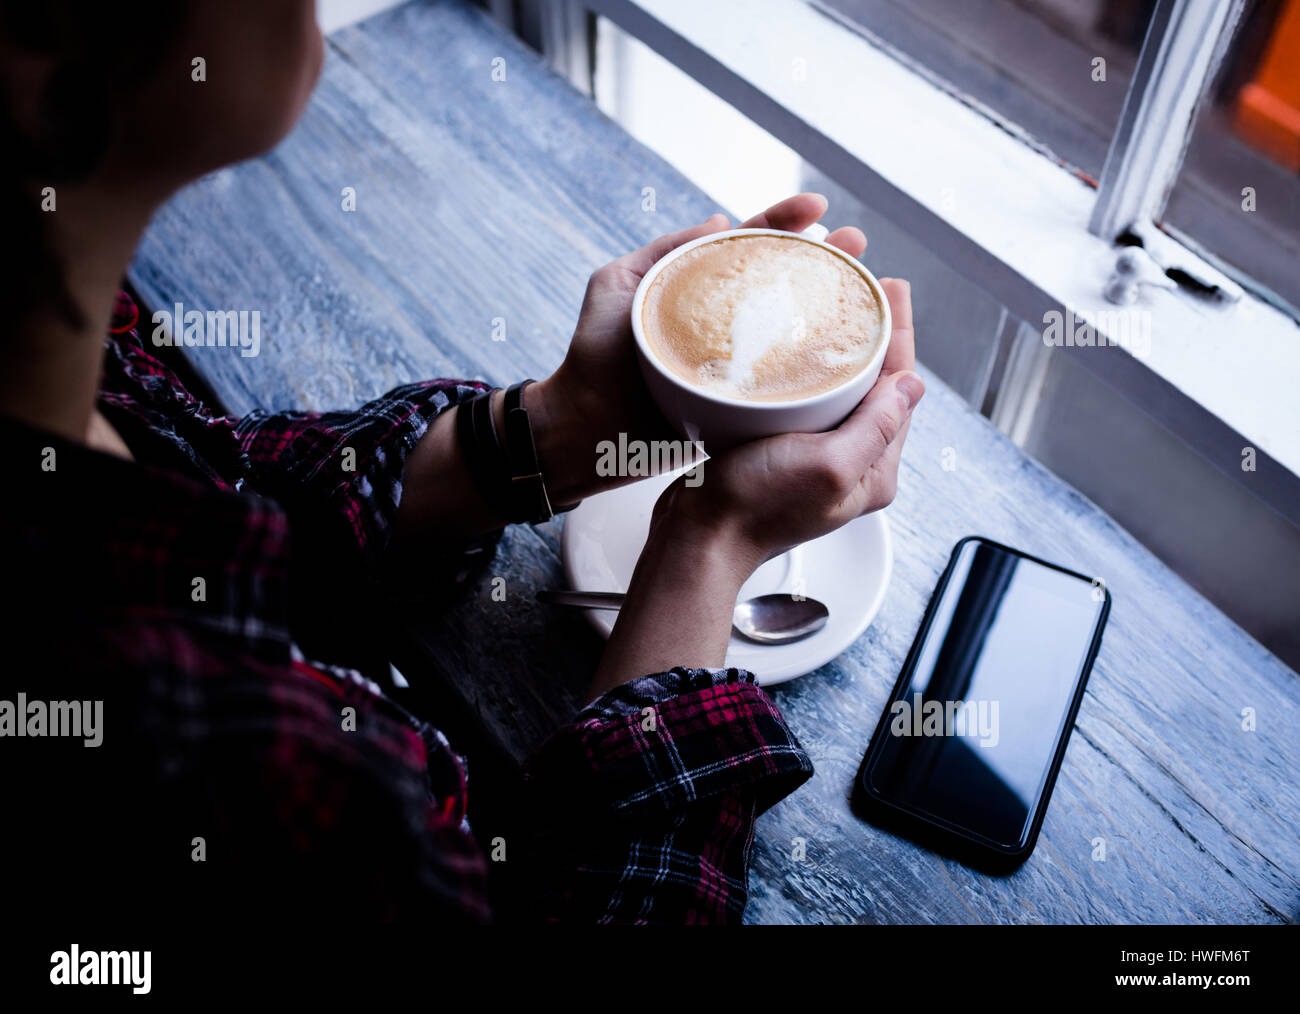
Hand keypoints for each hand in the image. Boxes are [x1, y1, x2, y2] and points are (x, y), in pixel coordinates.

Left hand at [530, 193, 867, 504]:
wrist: (581, 430)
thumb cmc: (591, 357)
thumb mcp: (615, 286)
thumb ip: (663, 252)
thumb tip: (721, 222)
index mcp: (696, 289)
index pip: (746, 245)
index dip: (782, 221)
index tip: (816, 206)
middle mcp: (721, 322)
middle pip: (782, 282)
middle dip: (824, 260)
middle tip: (858, 245)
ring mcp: (734, 362)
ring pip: (791, 329)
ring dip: (831, 307)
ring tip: (866, 287)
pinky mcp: (740, 403)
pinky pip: (784, 382)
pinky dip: (816, 367)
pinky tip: (846, 353)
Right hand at [656, 278, 921, 565]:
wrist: (698, 538)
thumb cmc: (756, 508)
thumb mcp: (828, 465)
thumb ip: (876, 427)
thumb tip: (912, 386)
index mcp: (873, 471)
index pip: (900, 391)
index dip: (901, 336)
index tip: (893, 290)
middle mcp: (850, 466)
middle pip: (875, 388)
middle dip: (877, 337)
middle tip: (869, 288)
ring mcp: (815, 459)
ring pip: (841, 393)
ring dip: (843, 351)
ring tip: (838, 308)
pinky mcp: (782, 453)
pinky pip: (807, 403)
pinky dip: (808, 371)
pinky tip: (795, 350)